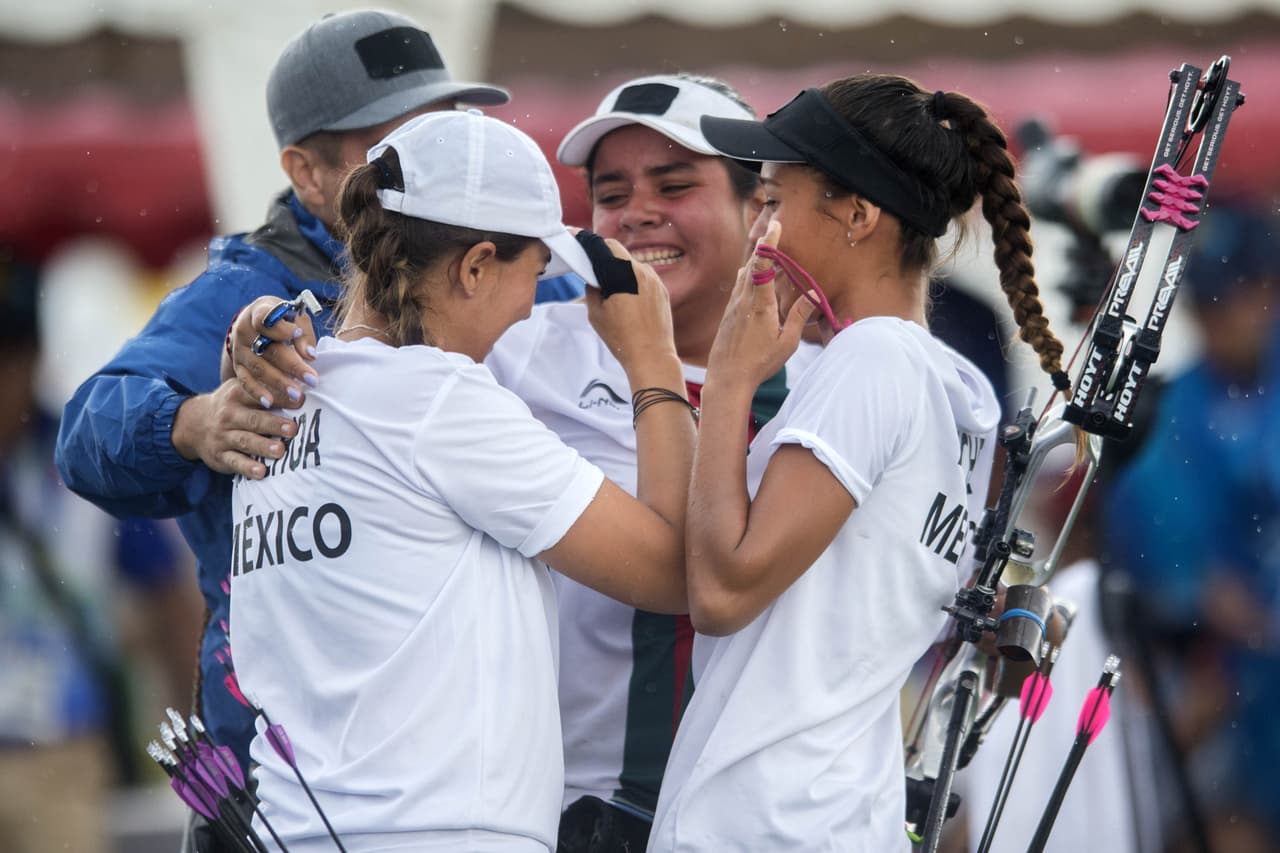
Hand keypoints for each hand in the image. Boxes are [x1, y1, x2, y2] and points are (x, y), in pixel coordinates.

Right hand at [171, 379, 297, 478]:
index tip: (301, 399)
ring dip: (263, 446)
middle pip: (254, 419)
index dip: (280, 396)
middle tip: (292, 429)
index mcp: (237, 394)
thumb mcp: (241, 389)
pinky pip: (234, 462)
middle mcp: (229, 415)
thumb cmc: (232, 405)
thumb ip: (266, 387)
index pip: (259, 394)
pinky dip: (247, 467)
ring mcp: (223, 436)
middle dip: (273, 424)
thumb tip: (301, 382)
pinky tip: (261, 472)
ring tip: (280, 451)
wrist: (193, 424)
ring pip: (245, 441)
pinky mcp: (220, 455)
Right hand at [227, 296, 318, 409]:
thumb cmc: (283, 320)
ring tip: (297, 394)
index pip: (265, 318)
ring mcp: (239, 350)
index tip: (296, 333)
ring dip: (279, 382)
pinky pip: (245, 381)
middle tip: (312, 380)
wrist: (255, 325)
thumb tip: (309, 354)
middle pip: (268, 349)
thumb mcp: (294, 318)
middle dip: (292, 365)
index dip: (279, 327)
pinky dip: (257, 392)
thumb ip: (302, 333)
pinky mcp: (237, 366)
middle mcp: (244, 331)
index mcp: (258, 312)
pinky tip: (269, 402)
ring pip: (259, 367)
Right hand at [585, 238, 677, 378]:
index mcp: (623, 274)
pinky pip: (645, 277)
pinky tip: (627, 297)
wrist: (652, 356)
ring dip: (620, 269)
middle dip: (605, 256)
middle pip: (619, 252)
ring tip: (612, 288)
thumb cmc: (622, 338)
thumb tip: (592, 278)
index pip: (604, 246)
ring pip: (632, 264)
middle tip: (593, 268)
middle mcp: (641, 271)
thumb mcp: (596, 314)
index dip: (590, 243)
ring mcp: (655, 280)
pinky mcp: (662, 290)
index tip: (581, 244)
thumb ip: (592, 289)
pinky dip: (633, 280)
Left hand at [706, 220, 814, 390]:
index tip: (775, 225)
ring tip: (767, 250)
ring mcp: (733, 306)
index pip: (763, 265)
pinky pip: (739, 286)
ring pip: (744, 274)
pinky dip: (749, 275)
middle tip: (773, 227)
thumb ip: (799, 317)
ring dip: (756, 260)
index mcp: (760, 304)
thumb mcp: (787, 343)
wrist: (727, 378)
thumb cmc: (759, 363)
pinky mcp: (728, 313)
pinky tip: (754, 276)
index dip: (769, 243)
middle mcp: (744, 300)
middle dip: (763, 245)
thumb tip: (813, 295)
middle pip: (752, 264)